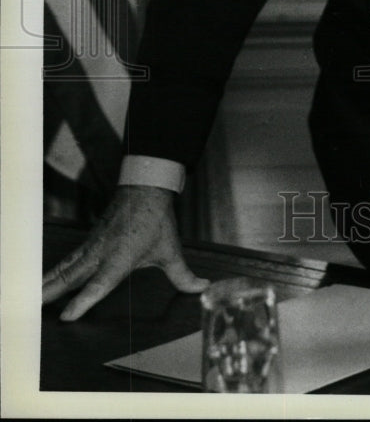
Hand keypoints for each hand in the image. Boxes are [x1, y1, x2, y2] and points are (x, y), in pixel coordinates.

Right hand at [42, 185, 209, 320]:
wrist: (145, 188)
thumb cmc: (156, 220)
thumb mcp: (171, 250)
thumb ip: (183, 275)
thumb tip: (202, 288)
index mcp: (120, 258)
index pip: (99, 283)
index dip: (83, 300)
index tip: (67, 316)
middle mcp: (102, 253)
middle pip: (73, 277)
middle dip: (54, 293)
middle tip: (35, 309)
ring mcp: (93, 245)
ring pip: (67, 267)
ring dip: (49, 282)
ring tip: (32, 297)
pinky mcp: (89, 240)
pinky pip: (69, 259)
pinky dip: (55, 270)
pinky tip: (45, 280)